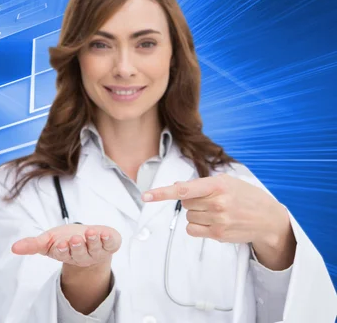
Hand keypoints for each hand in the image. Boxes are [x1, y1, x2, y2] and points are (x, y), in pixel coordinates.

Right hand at [11, 224, 120, 267]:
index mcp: (66, 254)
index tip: (61, 245)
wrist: (89, 239)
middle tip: (75, 239)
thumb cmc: (66, 239)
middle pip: (80, 253)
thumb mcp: (48, 241)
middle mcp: (82, 255)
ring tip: (91, 233)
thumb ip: (32, 244)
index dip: (63, 250)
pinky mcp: (110, 244)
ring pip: (96, 248)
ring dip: (93, 241)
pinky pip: (111, 243)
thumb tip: (13, 248)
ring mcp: (97, 250)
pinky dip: (109, 238)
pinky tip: (105, 233)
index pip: (64, 254)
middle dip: (78, 246)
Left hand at [141, 174, 292, 247]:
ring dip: (197, 213)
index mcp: (218, 185)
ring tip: (217, 211)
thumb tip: (177, 186)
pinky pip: (192, 230)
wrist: (269, 219)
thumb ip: (201, 184)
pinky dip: (196, 226)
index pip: (184, 190)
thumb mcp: (227, 182)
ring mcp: (218, 220)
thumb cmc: (246, 197)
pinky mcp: (218, 234)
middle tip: (211, 200)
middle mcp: (218, 202)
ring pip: (188, 216)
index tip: (146, 196)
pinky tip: (211, 222)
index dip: (163, 193)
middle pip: (185, 203)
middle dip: (193, 201)